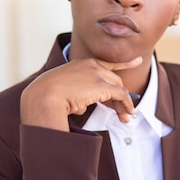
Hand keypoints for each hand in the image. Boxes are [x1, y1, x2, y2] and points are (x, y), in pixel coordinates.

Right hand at [20, 56, 142, 130]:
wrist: (43, 95)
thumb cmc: (46, 96)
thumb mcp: (62, 91)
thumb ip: (75, 95)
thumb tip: (82, 107)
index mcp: (82, 63)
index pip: (106, 63)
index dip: (124, 64)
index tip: (136, 61)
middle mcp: (92, 65)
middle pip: (114, 80)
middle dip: (121, 96)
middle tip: (125, 112)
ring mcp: (97, 73)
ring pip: (119, 88)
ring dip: (123, 104)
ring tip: (126, 118)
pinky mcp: (102, 85)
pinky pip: (121, 95)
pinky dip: (126, 105)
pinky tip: (127, 114)